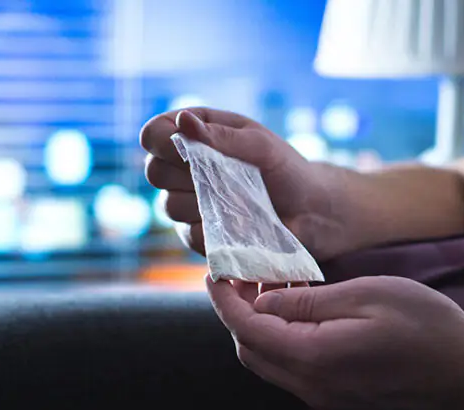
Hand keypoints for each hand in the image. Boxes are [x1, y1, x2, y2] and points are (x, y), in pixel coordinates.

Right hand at [139, 108, 349, 260]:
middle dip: (184, 176)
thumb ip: (221, 136)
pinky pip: (190, 234)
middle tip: (223, 177)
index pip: (154, 133)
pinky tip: (241, 222)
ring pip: (170, 206)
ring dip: (205, 204)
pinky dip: (216, 230)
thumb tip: (183, 121)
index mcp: (197, 133)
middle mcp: (186, 167)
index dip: (160, 141)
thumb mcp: (261, 146)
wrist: (309, 213)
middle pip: (154, 171)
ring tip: (242, 200)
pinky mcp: (197, 234)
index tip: (182, 149)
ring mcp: (188, 202)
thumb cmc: (287, 170)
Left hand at [206, 276, 463, 409]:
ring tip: (268, 288)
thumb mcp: (366, 296)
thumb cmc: (426, 327)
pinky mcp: (335, 396)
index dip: (224, 299)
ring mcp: (322, 396)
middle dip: (235, 312)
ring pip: (266, 362)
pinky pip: (289, 370)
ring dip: (256, 327)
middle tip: (243, 275)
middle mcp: (309, 384)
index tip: (214, 272)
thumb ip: (307, 300)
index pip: (246, 328)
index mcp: (311, 356)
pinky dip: (278, 341)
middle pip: (248, 349)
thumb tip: (264, 300)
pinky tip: (296, 313)